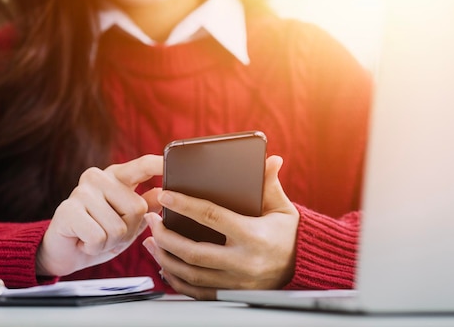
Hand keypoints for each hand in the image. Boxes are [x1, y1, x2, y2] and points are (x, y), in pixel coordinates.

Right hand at [37, 155, 162, 275]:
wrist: (65, 253)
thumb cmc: (99, 234)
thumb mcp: (129, 222)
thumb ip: (146, 205)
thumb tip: (163, 192)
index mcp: (117, 176)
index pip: (142, 166)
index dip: (158, 164)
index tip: (171, 161)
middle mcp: (99, 177)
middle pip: (137, 208)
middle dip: (128, 231)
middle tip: (108, 233)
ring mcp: (81, 191)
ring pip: (118, 227)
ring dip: (110, 242)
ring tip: (95, 238)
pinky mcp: (68, 209)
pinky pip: (99, 237)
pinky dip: (94, 248)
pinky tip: (83, 242)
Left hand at [143, 155, 298, 299]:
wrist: (303, 267)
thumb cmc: (288, 234)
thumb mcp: (282, 208)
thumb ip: (270, 185)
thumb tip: (271, 159)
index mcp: (253, 235)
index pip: (212, 217)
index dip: (185, 206)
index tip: (165, 195)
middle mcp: (243, 262)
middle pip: (193, 252)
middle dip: (165, 235)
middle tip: (150, 220)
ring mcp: (235, 282)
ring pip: (190, 274)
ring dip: (165, 258)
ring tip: (151, 242)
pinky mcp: (230, 293)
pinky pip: (196, 291)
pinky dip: (177, 280)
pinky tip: (165, 266)